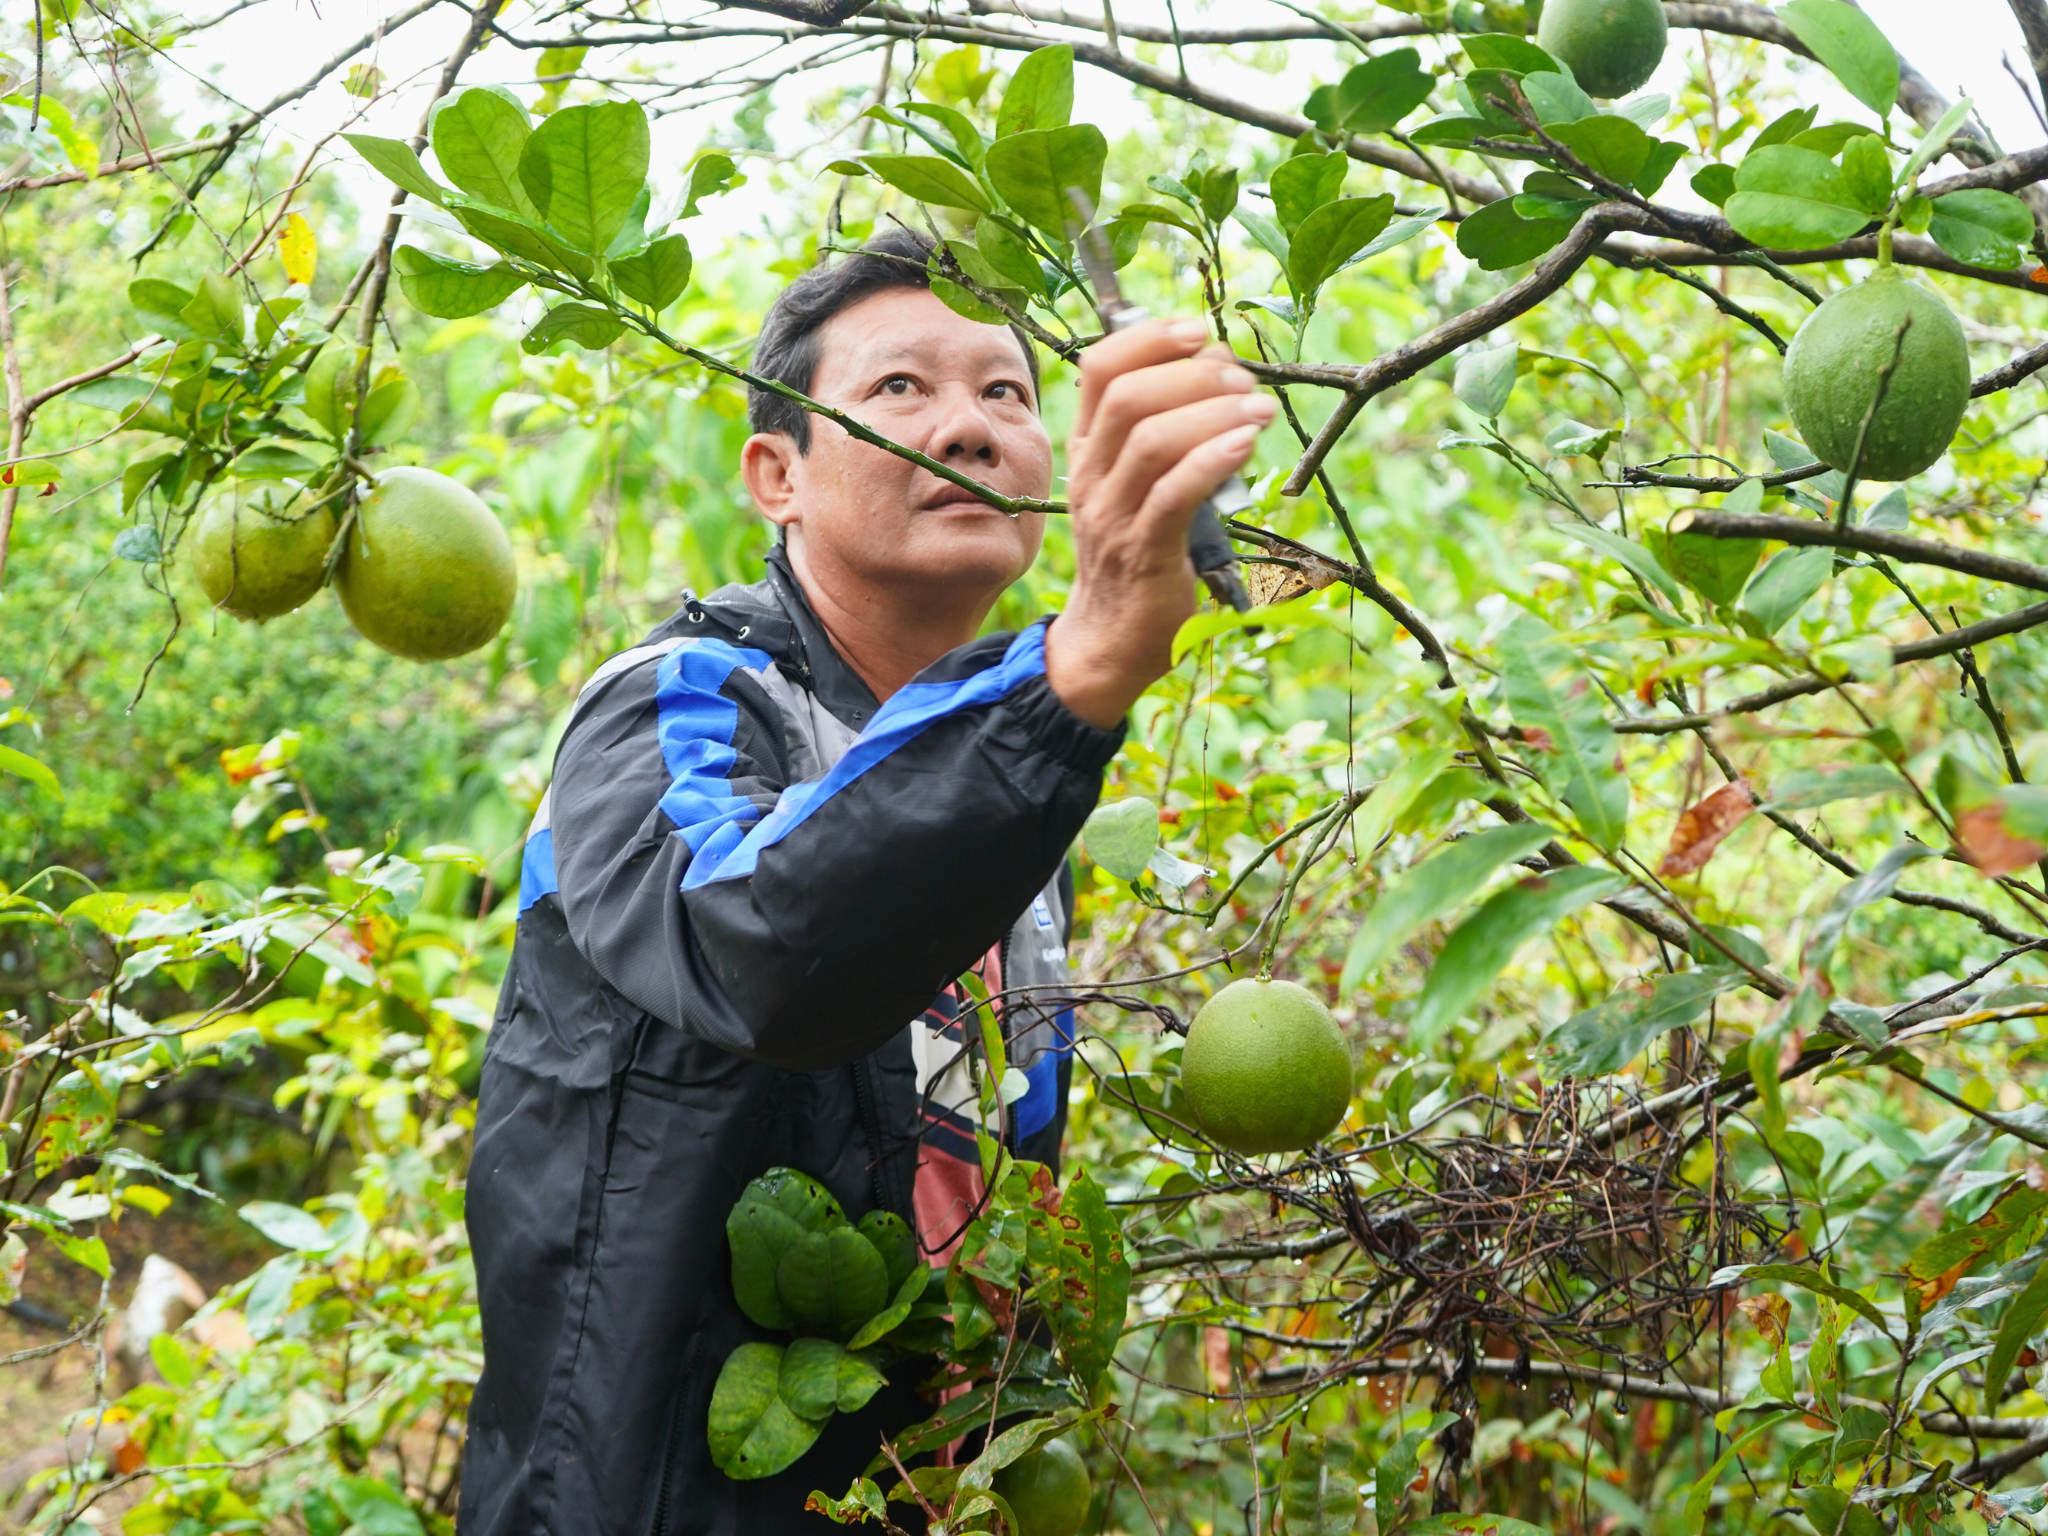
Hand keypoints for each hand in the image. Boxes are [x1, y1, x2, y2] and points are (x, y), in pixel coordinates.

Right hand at [1044, 317, 1274, 728]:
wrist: (1107, 641)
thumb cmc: (1137, 556)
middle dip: (1194, 374)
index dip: (1150, 338)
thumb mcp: (1137, 486)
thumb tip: (1216, 372)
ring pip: (1152, 439)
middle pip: (1129, 396)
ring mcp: (1113, 515)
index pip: (1100, 369)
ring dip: (1213, 411)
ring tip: (1259, 409)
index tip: (1198, 332)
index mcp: (1087, 450)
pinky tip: (1245, 443)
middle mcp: (1093, 476)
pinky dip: (1213, 460)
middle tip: (1243, 381)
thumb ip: (1163, 434)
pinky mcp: (1144, 553)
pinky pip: (1174, 494)